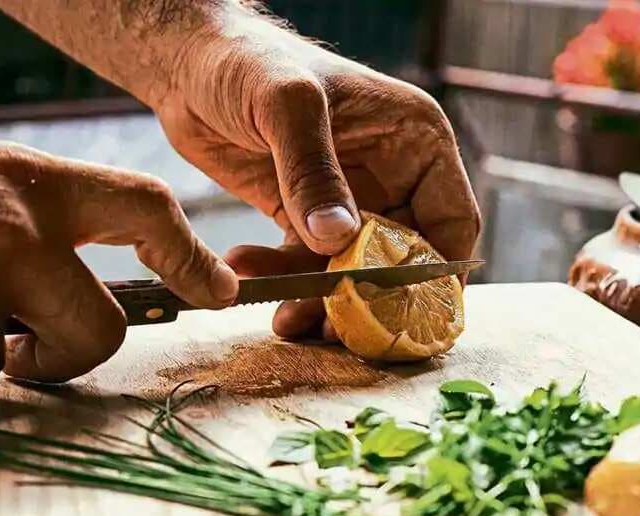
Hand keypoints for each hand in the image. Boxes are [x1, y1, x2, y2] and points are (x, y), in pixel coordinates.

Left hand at [157, 13, 481, 337]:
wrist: (188, 63)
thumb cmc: (248, 61)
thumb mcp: (287, 106)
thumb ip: (313, 172)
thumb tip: (338, 241)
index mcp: (414, 140)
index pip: (451, 221)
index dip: (436, 276)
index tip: (411, 319)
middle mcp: (391, 173)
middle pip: (401, 260)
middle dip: (368, 299)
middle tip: (331, 330)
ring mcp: (347, 198)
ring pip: (351, 271)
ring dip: (317, 298)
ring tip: (280, 314)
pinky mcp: (303, 215)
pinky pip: (306, 264)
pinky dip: (280, 279)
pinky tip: (244, 271)